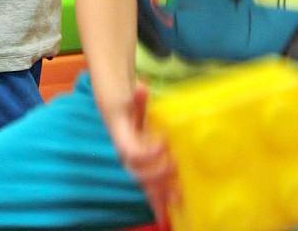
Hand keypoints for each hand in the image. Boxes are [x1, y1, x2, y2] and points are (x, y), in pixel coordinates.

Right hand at [108, 83, 177, 229]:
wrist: (118, 116)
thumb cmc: (127, 109)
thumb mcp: (131, 102)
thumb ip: (137, 99)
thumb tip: (142, 88)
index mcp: (124, 141)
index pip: (133, 153)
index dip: (149, 152)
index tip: (165, 143)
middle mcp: (127, 158)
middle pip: (139, 175)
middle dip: (158, 175)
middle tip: (176, 167)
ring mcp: (135, 166)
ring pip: (146, 185)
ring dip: (161, 191)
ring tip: (179, 194)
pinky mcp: (144, 172)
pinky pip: (150, 190)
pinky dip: (159, 202)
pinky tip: (171, 210)